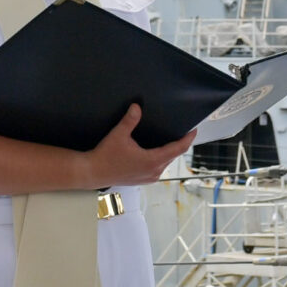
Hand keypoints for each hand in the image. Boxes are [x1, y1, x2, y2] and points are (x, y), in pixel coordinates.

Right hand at [79, 105, 194, 187]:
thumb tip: (137, 107)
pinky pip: (159, 168)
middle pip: (173, 155)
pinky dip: (162, 159)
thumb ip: (129, 120)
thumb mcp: (119, 135)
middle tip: (184, 131)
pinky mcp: (143, 179)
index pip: (178, 149)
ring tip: (173, 139)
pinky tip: (158, 151)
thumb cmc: (105, 156)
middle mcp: (154, 172)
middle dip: (180, 143)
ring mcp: (149, 177)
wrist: (93, 172)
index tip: (193, 130)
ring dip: (170, 152)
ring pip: (166, 162)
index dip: (187, 139)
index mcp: (152, 161)